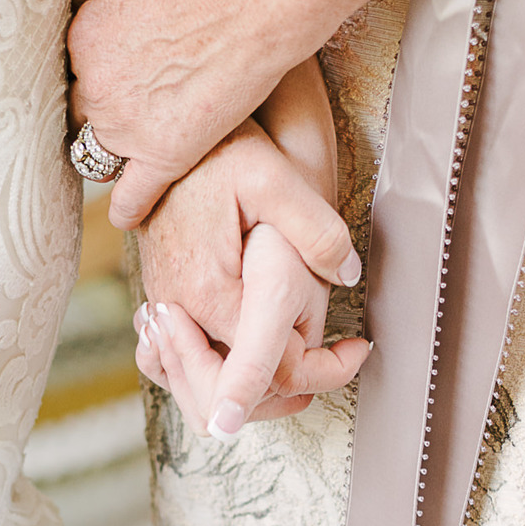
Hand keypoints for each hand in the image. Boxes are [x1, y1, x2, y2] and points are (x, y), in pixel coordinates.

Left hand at [71, 0, 297, 226]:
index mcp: (81, 36)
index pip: (74, 64)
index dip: (99, 65)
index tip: (121, 66)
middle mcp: (95, 84)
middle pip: (83, 107)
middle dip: (103, 105)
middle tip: (135, 101)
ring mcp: (128, 125)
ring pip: (100, 149)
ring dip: (112, 149)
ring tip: (134, 147)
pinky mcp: (167, 154)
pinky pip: (134, 194)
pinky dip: (129, 207)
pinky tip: (127, 216)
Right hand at [129, 113, 365, 432]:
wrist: (170, 138)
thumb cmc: (219, 154)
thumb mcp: (274, 179)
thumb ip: (315, 230)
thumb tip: (346, 273)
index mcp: (210, 293)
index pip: (264, 369)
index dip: (319, 374)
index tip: (357, 351)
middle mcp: (180, 313)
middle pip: (241, 387)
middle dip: (295, 384)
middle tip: (345, 354)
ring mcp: (167, 313)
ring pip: (212, 384)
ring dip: (264, 384)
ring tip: (316, 357)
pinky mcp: (167, 305)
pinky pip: (191, 364)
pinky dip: (230, 371)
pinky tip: (270, 349)